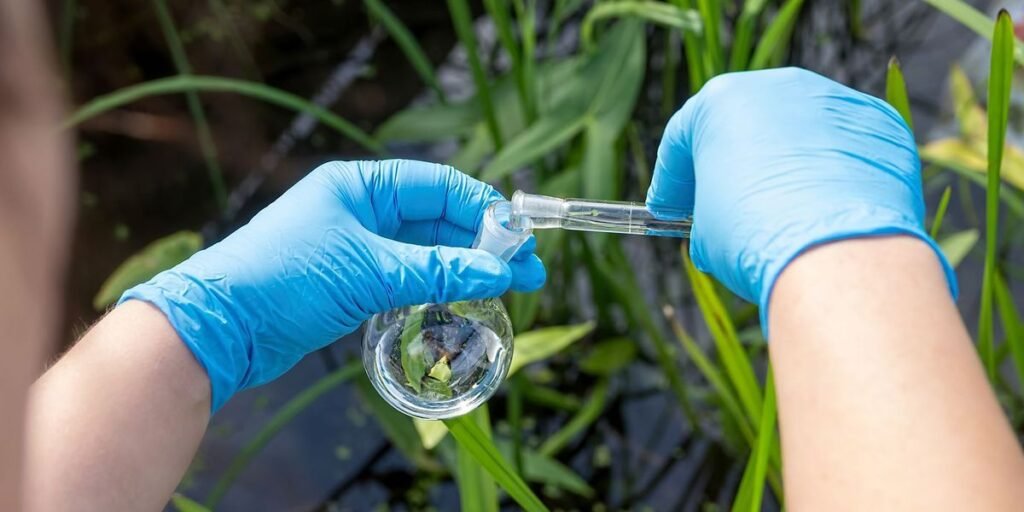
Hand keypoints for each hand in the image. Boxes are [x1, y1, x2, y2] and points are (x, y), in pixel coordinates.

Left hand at [121, 160, 544, 410]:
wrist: (221, 328)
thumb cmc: (284, 279)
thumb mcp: (368, 271)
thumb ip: (435, 270)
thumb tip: (497, 271)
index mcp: (360, 186)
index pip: (438, 185)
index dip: (483, 207)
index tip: (520, 234)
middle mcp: (361, 210)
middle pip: (437, 220)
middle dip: (483, 243)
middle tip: (529, 270)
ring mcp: (357, 248)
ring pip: (426, 252)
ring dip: (465, 268)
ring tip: (510, 287)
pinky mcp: (352, 283)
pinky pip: (407, 277)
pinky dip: (438, 286)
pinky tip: (466, 298)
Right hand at [647, 67, 955, 328]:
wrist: (834, 252)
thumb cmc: (753, 236)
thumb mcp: (706, 231)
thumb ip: (708, 211)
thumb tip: (722, 224)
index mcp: (720, 100)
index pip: (683, 137)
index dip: (672, 180)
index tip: (669, 210)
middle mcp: (779, 86)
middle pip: (744, 125)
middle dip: (731, 163)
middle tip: (722, 207)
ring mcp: (835, 100)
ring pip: (800, 133)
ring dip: (785, 166)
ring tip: (784, 212)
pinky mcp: (880, 124)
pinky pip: (846, 149)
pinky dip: (833, 174)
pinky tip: (828, 213)